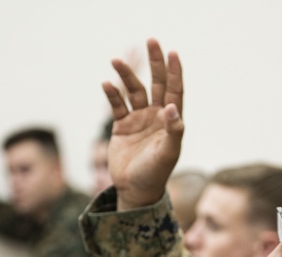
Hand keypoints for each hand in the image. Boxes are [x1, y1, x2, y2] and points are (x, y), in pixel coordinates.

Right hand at [102, 38, 184, 209]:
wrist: (135, 190)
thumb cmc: (156, 174)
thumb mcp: (168, 153)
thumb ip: (174, 130)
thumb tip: (171, 107)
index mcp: (171, 120)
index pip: (175, 90)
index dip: (174, 72)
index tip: (172, 53)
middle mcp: (156, 116)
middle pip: (156, 83)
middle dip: (154, 63)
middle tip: (151, 41)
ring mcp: (138, 119)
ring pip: (133, 91)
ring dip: (126, 76)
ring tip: (116, 61)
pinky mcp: (122, 126)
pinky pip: (117, 105)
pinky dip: (112, 94)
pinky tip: (107, 83)